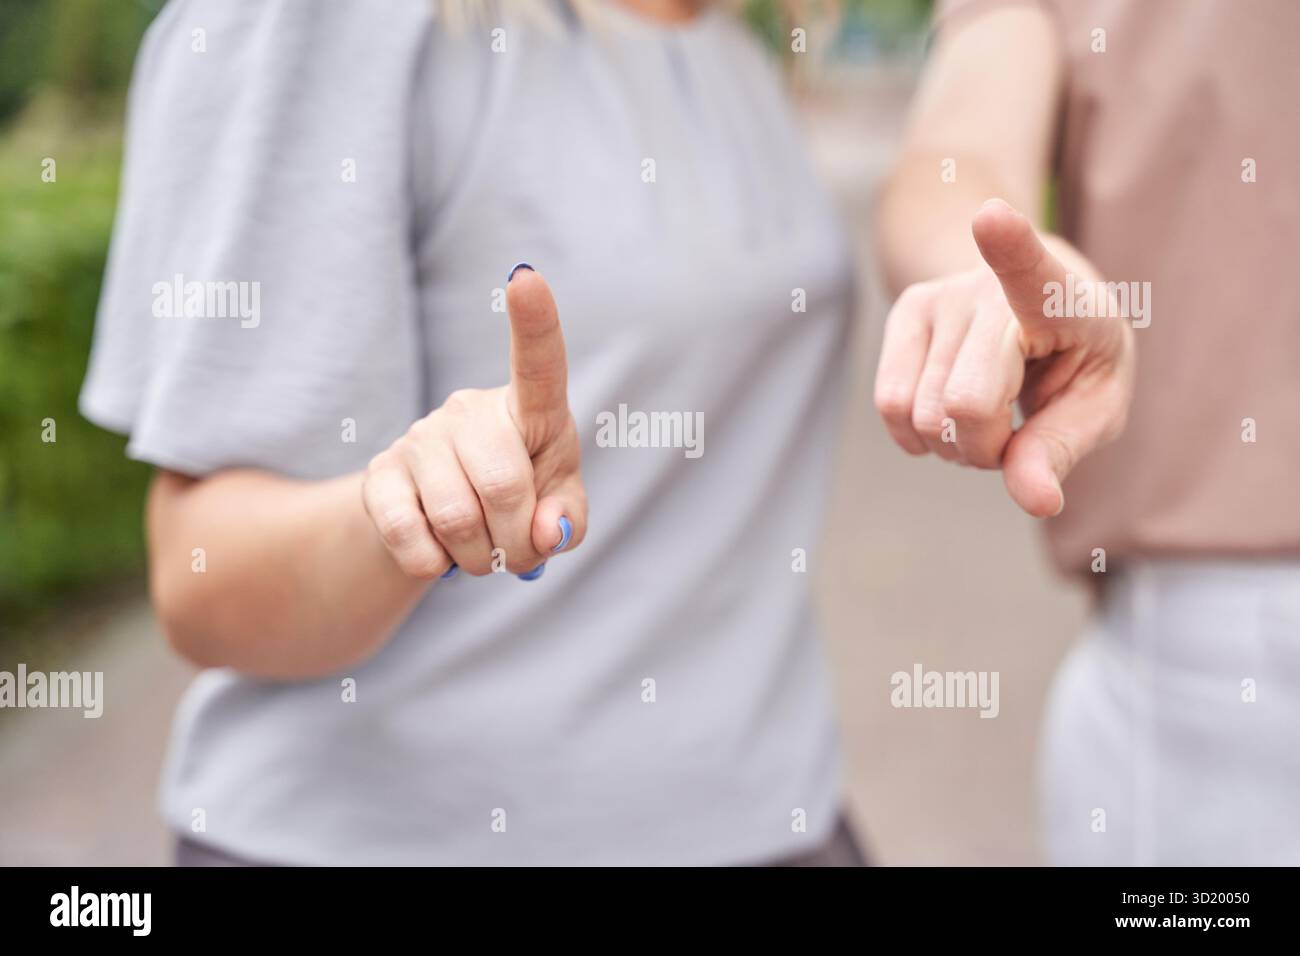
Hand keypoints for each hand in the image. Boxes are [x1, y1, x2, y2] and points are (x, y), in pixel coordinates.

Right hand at [363, 264, 585, 579]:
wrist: (438, 526)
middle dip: (518, 542)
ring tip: (481, 552)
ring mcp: (419, 439)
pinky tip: (438, 551)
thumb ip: (568, 519)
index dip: (534, 322)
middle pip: (503, 486)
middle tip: (516, 554)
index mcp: (526, 410)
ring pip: (457, 519)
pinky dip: (434, 565)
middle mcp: (469, 411)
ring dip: (480, 559)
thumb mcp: (556, 508)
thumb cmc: (517, 503)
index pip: (537, 363)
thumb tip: (549, 532)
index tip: (526, 277)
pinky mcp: (379, 475)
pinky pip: (410, 538)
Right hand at [874, 199, 1133, 516]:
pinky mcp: (905, 312)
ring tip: (985, 417)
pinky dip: (916, 436)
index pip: (1032, 272)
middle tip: (1015, 431)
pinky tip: (945, 417)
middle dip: (986, 449)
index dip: (1010, 247)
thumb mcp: (1093, 408)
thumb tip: (1035, 501)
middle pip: (965, 406)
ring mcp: (941, 297)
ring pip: (921, 416)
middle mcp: (990, 289)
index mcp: (1060, 300)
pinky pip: (890, 406)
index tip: (991, 217)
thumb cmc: (1074, 360)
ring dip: (953, 444)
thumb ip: (1061, 452)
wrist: (1025, 303)